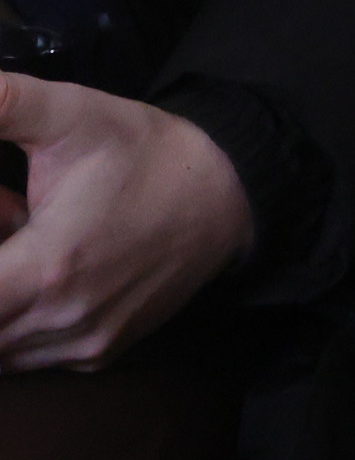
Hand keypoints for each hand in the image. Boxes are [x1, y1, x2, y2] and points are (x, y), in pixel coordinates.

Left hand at [0, 74, 255, 369]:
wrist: (228, 192)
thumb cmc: (147, 155)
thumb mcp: (70, 113)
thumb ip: (3, 103)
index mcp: (46, 269)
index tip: (0, 216)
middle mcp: (62, 320)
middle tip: (10, 220)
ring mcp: (82, 344)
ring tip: (24, 247)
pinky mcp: (98, 354)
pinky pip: (27, 356)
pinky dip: (18, 322)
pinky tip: (47, 273)